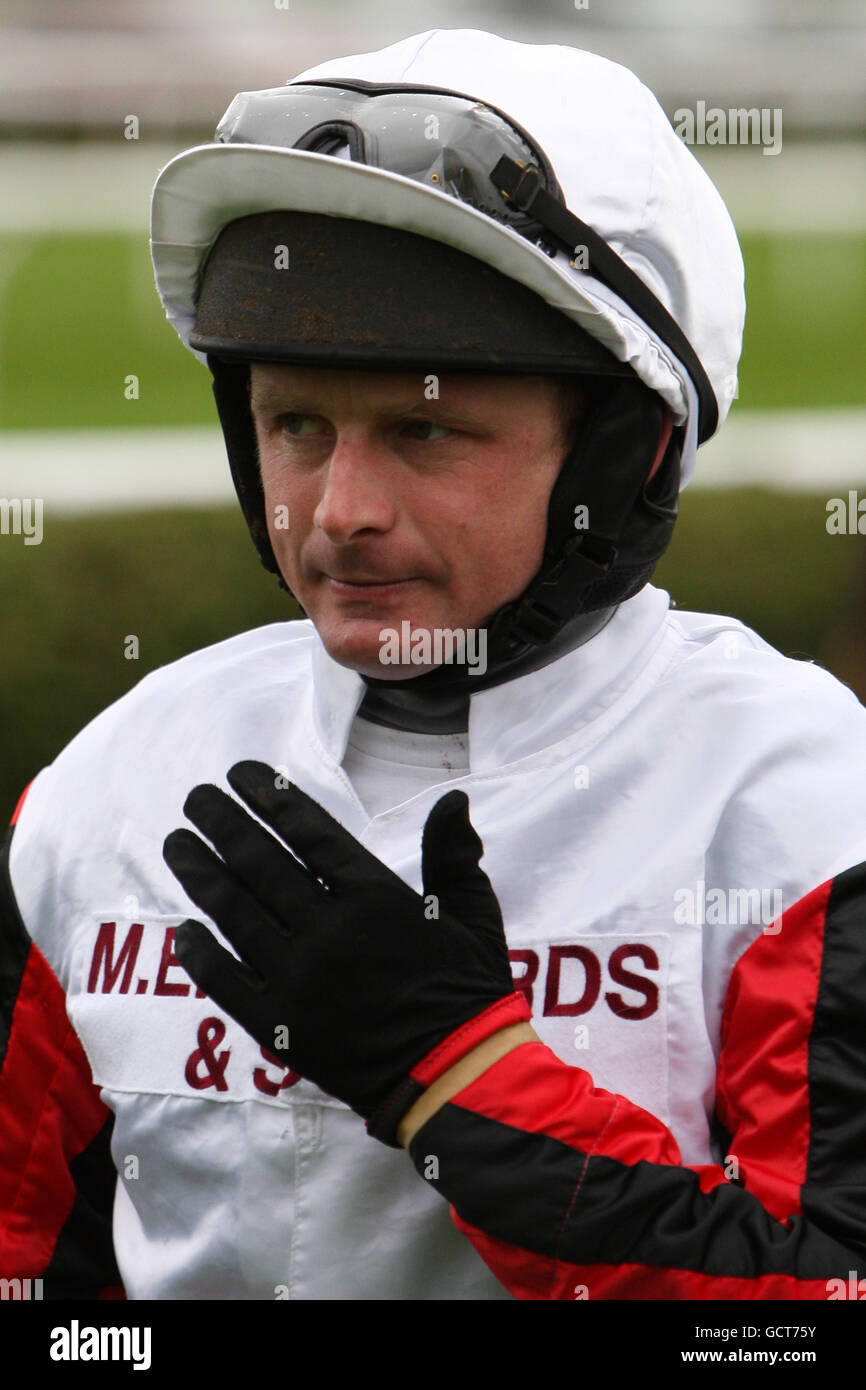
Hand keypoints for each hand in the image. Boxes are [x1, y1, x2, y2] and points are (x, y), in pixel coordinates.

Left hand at [162, 761, 523, 1142]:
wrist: (455, 1079)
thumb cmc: (468, 992)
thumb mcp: (474, 915)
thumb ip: (453, 855)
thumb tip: (453, 798)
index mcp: (376, 897)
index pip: (308, 832)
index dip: (269, 798)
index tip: (241, 775)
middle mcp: (329, 931)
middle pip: (259, 863)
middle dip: (222, 823)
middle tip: (196, 798)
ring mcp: (298, 979)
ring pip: (233, 913)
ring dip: (200, 873)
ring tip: (178, 844)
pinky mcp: (279, 1024)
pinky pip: (225, 980)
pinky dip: (199, 954)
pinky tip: (183, 930)